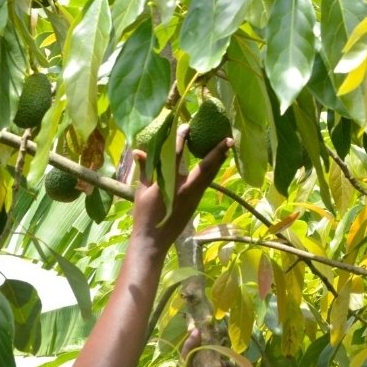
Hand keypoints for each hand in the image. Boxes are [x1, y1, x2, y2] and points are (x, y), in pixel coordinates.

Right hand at [131, 124, 231, 252]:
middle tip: (228, 138)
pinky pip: (206, 183)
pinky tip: (215, 165)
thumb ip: (145, 169)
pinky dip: (212, 172)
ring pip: (210, 176)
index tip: (188, 126)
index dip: (182, 138)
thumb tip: (139, 150)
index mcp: (169, 183)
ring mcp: (193, 197)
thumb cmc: (144, 215)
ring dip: (219, 161)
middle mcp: (185, 189)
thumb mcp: (141, 191)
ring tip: (227, 148)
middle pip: (205, 167)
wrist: (154, 241)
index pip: (177, 155)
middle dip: (217, 152)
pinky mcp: (196, 203)